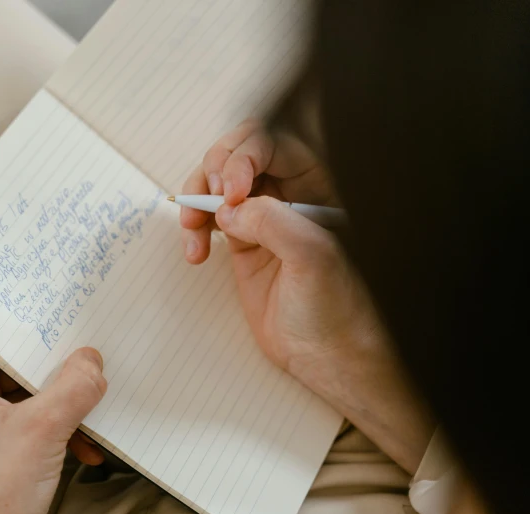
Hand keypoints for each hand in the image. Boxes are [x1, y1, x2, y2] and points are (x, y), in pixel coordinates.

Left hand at [0, 336, 106, 513]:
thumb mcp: (42, 431)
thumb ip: (72, 388)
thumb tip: (90, 362)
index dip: (25, 324)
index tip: (57, 319)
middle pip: (13, 363)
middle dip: (54, 372)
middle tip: (81, 364)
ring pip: (23, 393)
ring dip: (59, 405)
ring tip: (85, 413)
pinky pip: (24, 420)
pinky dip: (53, 428)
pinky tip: (79, 442)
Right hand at [181, 119, 358, 373]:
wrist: (326, 355)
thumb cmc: (337, 307)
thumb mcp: (313, 256)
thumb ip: (272, 220)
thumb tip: (228, 207)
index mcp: (318, 183)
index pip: (273, 143)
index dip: (245, 155)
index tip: (232, 190)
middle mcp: (290, 192)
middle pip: (238, 154)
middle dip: (216, 170)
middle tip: (211, 201)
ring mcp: (263, 216)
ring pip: (218, 184)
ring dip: (197, 199)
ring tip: (193, 228)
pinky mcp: (242, 241)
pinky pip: (209, 218)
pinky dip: (193, 228)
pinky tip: (195, 251)